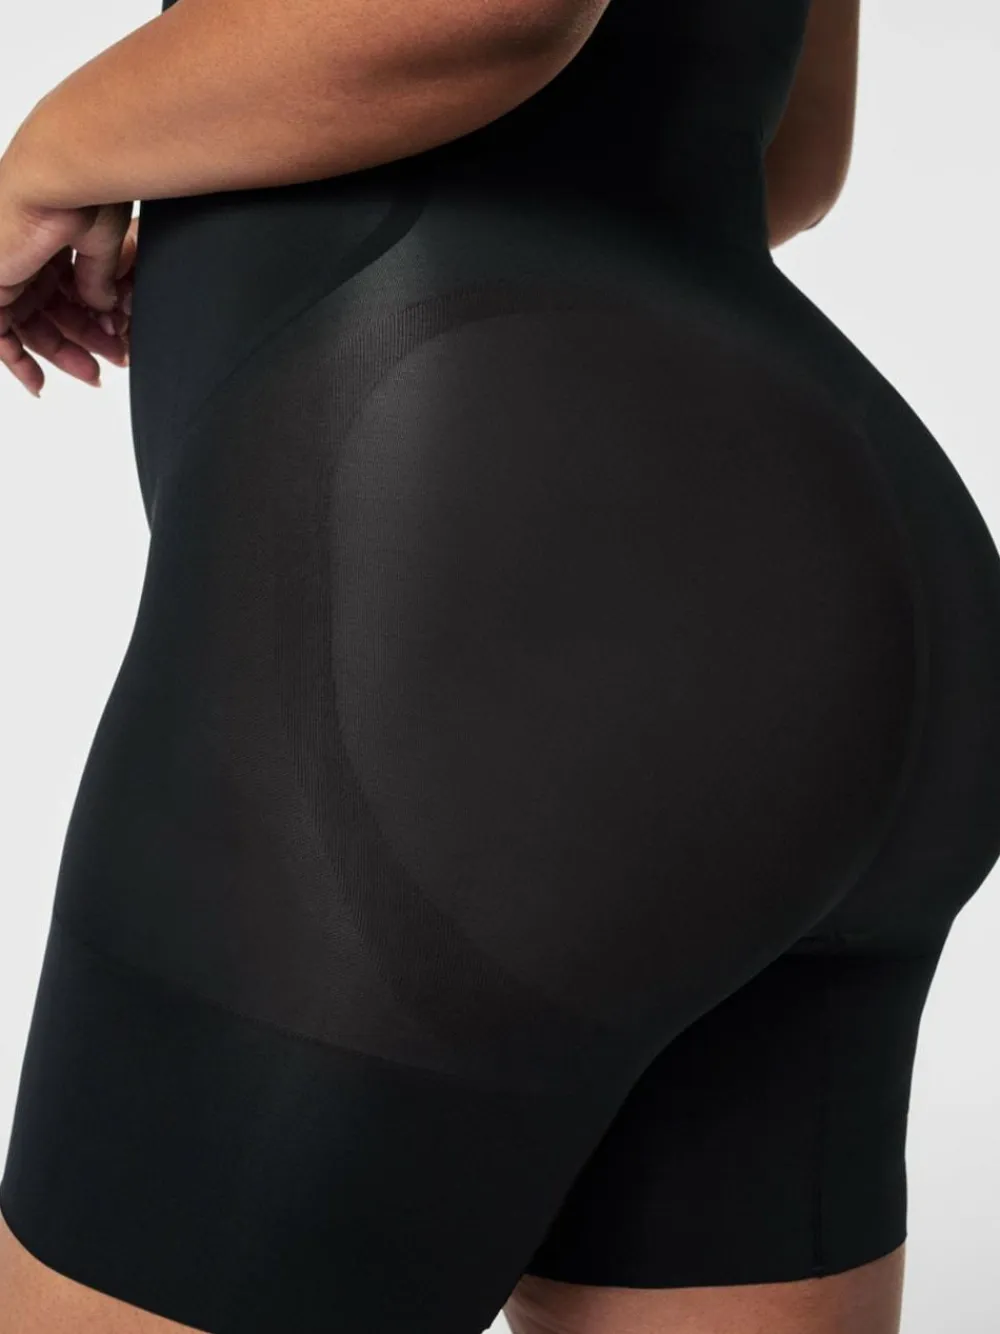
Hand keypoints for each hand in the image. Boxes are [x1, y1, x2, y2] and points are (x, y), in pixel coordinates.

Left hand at [0, 164, 135, 397]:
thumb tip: (102, 306)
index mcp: (49, 241)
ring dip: (59, 356)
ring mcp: (6, 271)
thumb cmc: (81, 195)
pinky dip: (15, 361)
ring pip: (27, 328)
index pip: (63, 294)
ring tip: (90, 374)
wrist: (55, 182)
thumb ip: (97, 280)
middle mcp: (24, 256)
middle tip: (104, 367)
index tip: (112, 345)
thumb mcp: (103, 247)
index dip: (88, 325)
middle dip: (78, 346)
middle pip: (47, 316)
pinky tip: (38, 381)